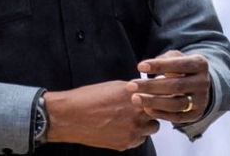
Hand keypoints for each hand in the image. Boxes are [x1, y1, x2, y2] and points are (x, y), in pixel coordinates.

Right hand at [44, 80, 159, 150]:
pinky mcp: (125, 143)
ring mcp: (132, 131)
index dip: (158, 96)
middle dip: (153, 110)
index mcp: (135, 96)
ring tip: (133, 119)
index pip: (159, 97)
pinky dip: (135, 135)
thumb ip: (133, 90)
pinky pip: (139, 140)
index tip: (157, 96)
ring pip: (152, 128)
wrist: (70, 117)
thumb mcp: (114, 86)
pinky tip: (123, 128)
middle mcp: (136, 114)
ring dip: (146, 123)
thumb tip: (145, 90)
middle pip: (159, 113)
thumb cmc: (88, 98)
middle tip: (144, 108)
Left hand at [126, 50, 210, 123]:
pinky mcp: (196, 114)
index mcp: (199, 64)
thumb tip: (148, 66)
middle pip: (176, 86)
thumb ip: (164, 59)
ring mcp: (201, 100)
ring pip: (176, 104)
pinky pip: (177, 117)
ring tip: (135, 98)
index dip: (159, 66)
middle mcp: (203, 82)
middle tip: (131, 85)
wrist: (197, 86)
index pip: (179, 64)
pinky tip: (146, 108)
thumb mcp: (175, 57)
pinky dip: (161, 114)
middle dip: (151, 86)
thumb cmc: (180, 68)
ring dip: (154, 102)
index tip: (139, 67)